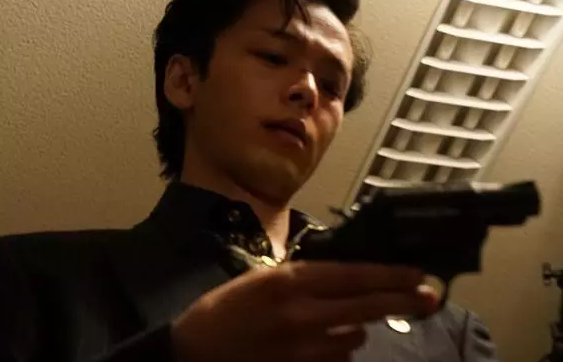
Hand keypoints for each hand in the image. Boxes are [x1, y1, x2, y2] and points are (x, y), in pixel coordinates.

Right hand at [171, 261, 437, 361]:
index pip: (355, 276)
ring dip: (355, 328)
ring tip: (333, 323)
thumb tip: (345, 275)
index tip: (418, 273)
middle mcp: (304, 314)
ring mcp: (305, 350)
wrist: (195, 354)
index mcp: (291, 281)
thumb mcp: (262, 280)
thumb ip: (303, 277)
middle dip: (405, 299)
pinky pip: (337, 360)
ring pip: (355, 337)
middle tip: (431, 297)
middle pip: (368, 306)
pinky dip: (336, 351)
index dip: (391, 274)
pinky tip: (316, 346)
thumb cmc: (226, 310)